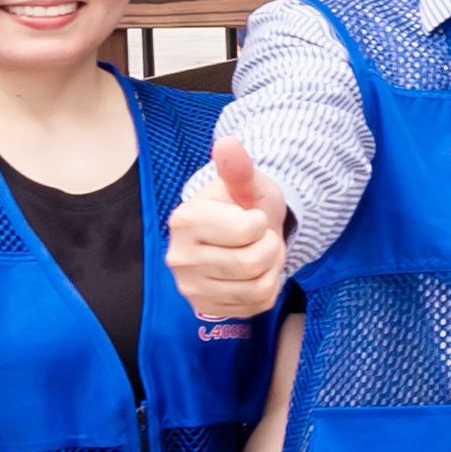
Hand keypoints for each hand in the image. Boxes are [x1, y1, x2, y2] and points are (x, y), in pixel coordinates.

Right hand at [167, 131, 288, 321]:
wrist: (240, 235)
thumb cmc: (244, 205)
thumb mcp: (247, 183)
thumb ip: (238, 168)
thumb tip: (227, 142)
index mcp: (185, 221)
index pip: (248, 230)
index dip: (260, 222)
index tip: (251, 217)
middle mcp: (179, 258)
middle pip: (252, 263)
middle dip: (270, 247)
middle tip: (260, 238)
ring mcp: (190, 288)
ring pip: (258, 288)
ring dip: (271, 269)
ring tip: (258, 254)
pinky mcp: (206, 309)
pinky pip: (257, 306)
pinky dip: (267, 288)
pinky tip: (253, 274)